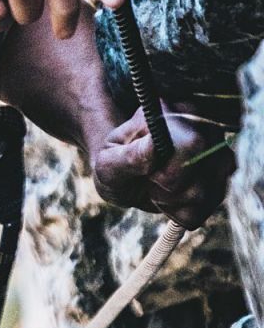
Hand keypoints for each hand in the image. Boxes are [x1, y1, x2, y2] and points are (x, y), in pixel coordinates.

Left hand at [92, 104, 233, 228]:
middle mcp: (202, 127)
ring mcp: (217, 152)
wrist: (124, 176)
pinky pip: (206, 210)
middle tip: (149, 181)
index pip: (193, 144)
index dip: (172, 171)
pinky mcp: (220, 178)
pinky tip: (168, 200)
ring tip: (157, 188)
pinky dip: (180, 213)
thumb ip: (130, 156)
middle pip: (207, 172)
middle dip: (172, 188)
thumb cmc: (113, 164)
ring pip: (209, 194)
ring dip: (174, 202)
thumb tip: (154, 144)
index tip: (150, 174)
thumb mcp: (108, 163)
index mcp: (172, 114)